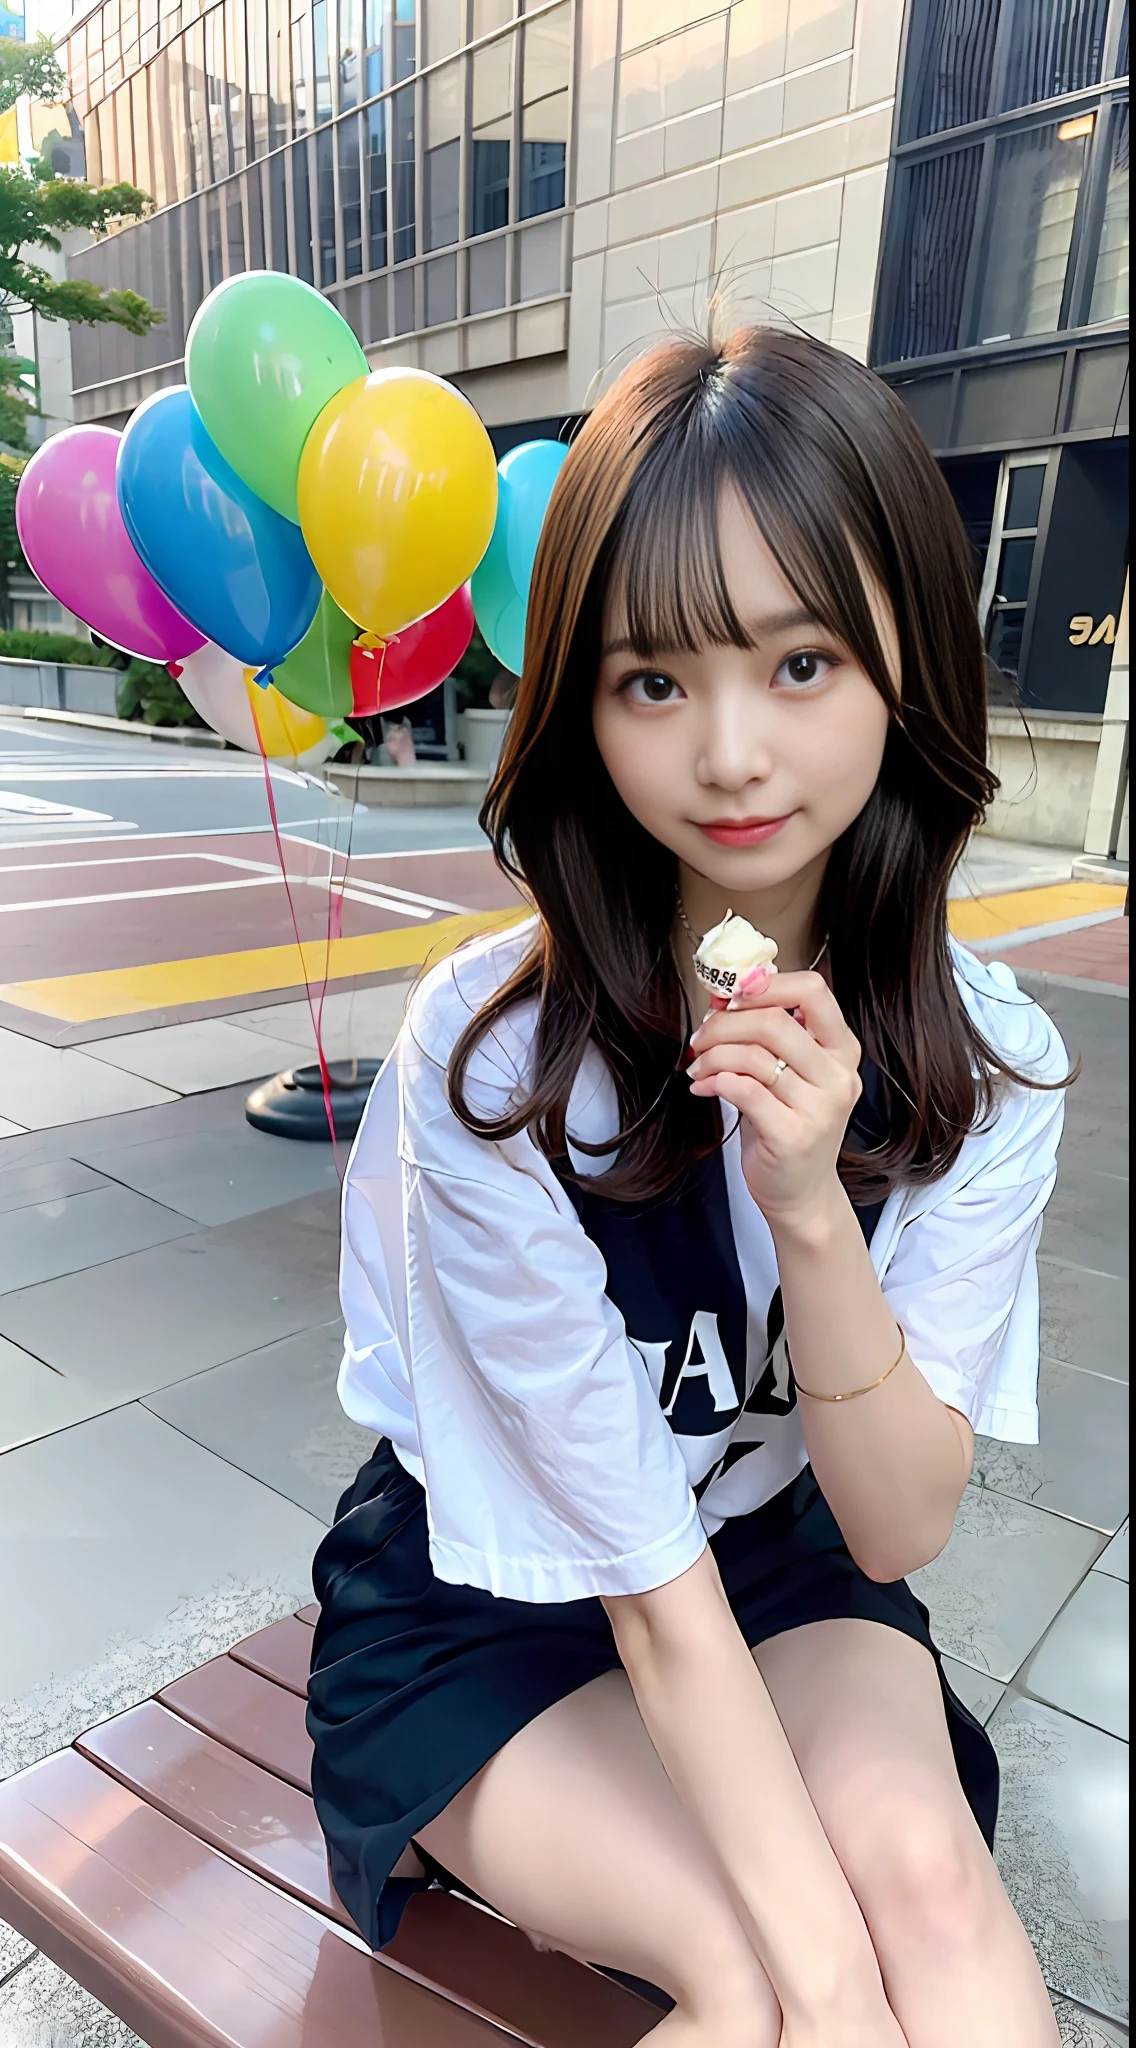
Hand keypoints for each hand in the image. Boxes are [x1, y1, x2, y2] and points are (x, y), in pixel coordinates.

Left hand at [687, 970, 861, 1236]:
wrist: (801, 1193)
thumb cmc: (789, 1125)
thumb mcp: (790, 1072)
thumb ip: (771, 1031)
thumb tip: (734, 984)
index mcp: (842, 1050)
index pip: (813, 991)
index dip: (765, 984)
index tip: (731, 996)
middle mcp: (839, 1076)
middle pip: (774, 1021)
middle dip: (724, 1023)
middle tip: (700, 1037)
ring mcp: (820, 1108)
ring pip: (753, 1055)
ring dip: (713, 1055)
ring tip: (698, 1067)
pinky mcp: (793, 1136)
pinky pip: (744, 1090)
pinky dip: (713, 1081)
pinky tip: (702, 1087)